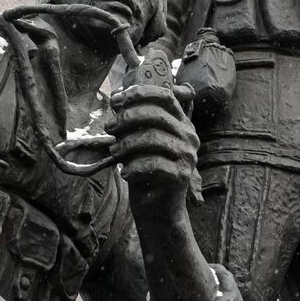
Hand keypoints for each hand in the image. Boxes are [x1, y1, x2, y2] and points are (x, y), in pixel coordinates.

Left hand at [106, 81, 199, 206]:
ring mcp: (188, 156)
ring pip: (153, 138)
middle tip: (110, 128)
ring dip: (127, 144)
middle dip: (127, 118)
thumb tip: (116, 95)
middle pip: (157, 114)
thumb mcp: (137, 140)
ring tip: (115, 152)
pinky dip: (134, 167)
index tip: (116, 100)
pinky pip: (154, 164)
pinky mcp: (182, 175)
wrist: (157, 208)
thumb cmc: (145, 170)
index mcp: (181, 123)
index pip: (165, 96)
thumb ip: (131, 119)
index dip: (140, 93)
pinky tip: (125, 173)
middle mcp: (189, 136)